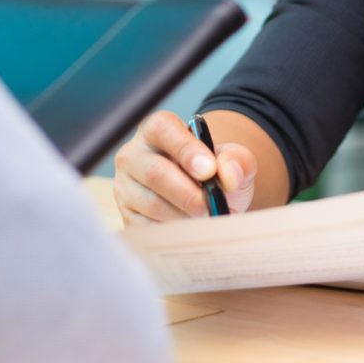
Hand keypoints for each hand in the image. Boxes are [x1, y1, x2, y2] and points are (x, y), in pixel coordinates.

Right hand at [112, 110, 257, 223]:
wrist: (206, 196)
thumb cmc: (214, 171)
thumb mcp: (233, 159)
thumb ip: (237, 159)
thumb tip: (228, 174)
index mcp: (157, 130)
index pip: (162, 129)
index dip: (185, 149)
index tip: (209, 170)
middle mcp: (134, 155)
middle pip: (155, 172)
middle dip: (188, 194)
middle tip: (212, 207)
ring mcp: (126, 187)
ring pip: (152, 204)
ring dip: (185, 216)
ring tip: (210, 219)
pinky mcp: (127, 216)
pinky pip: (148, 228)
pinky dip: (176, 233)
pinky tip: (194, 231)